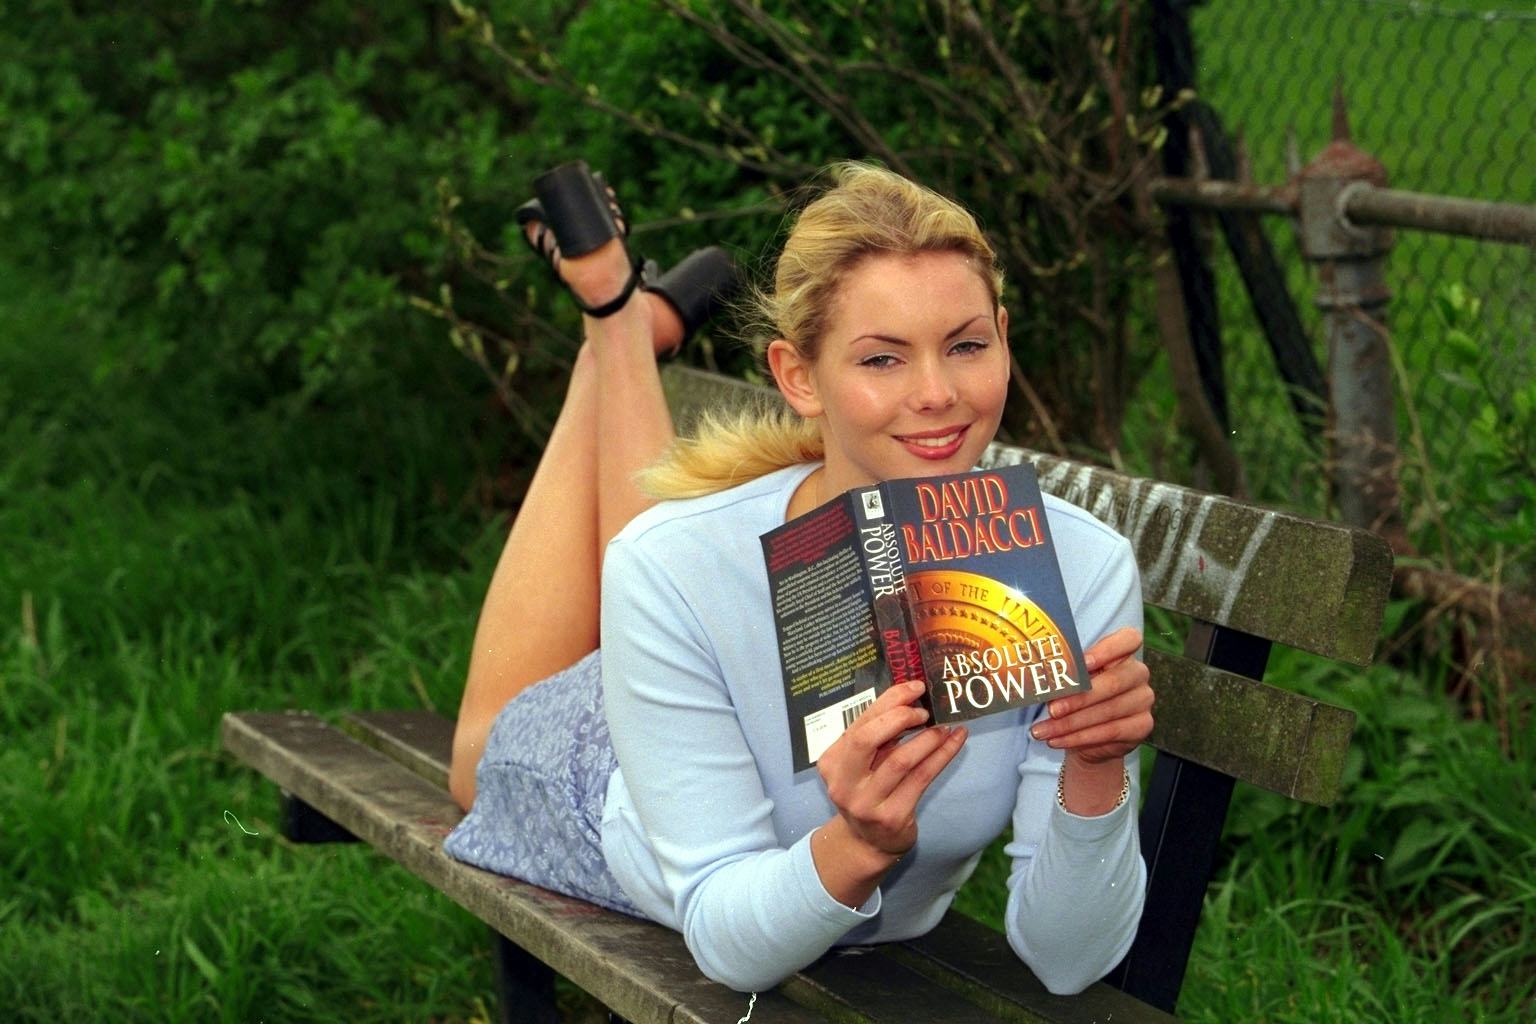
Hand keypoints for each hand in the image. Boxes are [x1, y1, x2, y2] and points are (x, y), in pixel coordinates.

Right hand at [817, 680, 967, 860]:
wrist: (869, 842)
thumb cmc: (869, 792)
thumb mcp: (862, 764)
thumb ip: (876, 735)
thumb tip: (910, 698)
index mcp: (832, 762)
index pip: (858, 723)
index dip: (888, 701)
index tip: (914, 688)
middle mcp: (843, 783)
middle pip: (867, 739)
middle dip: (899, 717)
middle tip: (924, 711)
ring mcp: (866, 803)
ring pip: (900, 760)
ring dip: (927, 738)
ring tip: (944, 727)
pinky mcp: (892, 817)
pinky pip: (922, 778)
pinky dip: (942, 755)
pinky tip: (955, 741)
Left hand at [1030, 626, 1152, 765]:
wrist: (1091, 737)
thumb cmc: (1078, 698)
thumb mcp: (1072, 683)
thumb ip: (1066, 676)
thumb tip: (1044, 677)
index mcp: (1123, 653)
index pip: (1129, 639)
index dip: (1107, 649)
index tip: (1081, 662)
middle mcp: (1138, 673)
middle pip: (1113, 682)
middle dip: (1078, 698)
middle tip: (1051, 709)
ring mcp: (1143, 699)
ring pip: (1107, 711)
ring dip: (1070, 723)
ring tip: (1042, 731)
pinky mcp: (1143, 725)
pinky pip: (1109, 732)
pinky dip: (1078, 738)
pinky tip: (1056, 740)